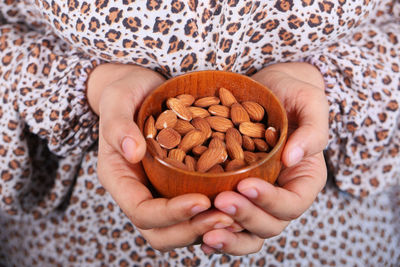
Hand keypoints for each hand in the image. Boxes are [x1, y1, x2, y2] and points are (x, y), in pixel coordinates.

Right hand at [87, 64, 234, 250]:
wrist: (141, 89)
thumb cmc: (126, 92)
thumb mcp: (117, 99)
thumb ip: (119, 125)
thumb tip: (132, 151)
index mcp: (120, 179)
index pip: (142, 212)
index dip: (170, 214)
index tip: (201, 200)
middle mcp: (140, 192)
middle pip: (161, 233)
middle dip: (192, 229)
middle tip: (226, 217)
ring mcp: (160, 191)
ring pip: (181, 228)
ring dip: (207, 227)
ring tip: (237, 217)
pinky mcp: (178, 184)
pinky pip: (195, 211)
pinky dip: (215, 213)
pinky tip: (239, 203)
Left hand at [201, 62, 328, 254]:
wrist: (267, 89)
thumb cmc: (292, 92)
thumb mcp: (310, 102)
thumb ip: (311, 130)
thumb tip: (294, 159)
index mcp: (305, 178)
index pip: (293, 203)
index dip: (271, 200)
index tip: (245, 185)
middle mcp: (282, 192)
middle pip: (270, 223)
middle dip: (246, 217)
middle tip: (220, 202)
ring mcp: (258, 194)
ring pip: (248, 229)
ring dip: (228, 233)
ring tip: (205, 230)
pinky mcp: (235, 189)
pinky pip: (229, 217)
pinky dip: (215, 227)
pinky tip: (196, 229)